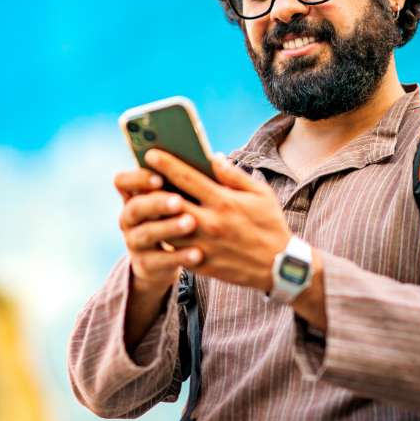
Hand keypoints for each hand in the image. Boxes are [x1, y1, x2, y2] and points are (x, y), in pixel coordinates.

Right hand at [114, 168, 203, 293]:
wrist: (171, 259)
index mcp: (136, 195)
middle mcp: (129, 218)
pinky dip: (178, 256)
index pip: (122, 182)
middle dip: (156, 203)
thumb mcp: (183, 198)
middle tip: (179, 201)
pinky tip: (198, 253)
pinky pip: (158, 261)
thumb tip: (218, 159)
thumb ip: (191, 181)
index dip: (137, 178)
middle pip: (134, 208)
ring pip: (145, 234)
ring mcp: (134, 242)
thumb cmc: (183, 216)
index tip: (159, 177)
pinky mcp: (145, 265)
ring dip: (167, 228)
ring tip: (191, 223)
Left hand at [144, 149, 290, 292]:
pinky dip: (165, 236)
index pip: (188, 178)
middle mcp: (210, 222)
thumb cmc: (270, 225)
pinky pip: (174, 249)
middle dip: (152, 188)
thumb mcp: (260, 194)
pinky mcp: (201, 264)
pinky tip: (159, 227)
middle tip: (140, 178)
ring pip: (166, 227)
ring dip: (155, 214)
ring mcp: (204, 245)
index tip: (151, 154)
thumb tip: (214, 157)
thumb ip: (234, 175)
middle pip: (170, 201)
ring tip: (146, 202)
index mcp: (224, 201)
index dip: (166, 164)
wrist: (279, 266)